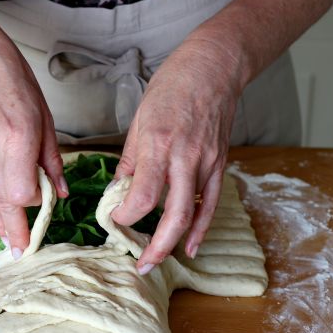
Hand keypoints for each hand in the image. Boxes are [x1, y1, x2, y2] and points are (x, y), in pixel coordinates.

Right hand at [0, 19, 67, 257]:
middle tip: (22, 252)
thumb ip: (51, 158)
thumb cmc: (10, 78)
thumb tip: (62, 192)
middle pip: (3, 204)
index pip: (26, 192)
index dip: (37, 203)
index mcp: (16, 139)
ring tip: (6, 243)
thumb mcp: (43, 114)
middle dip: (15, 230)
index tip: (45, 202)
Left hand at [111, 40, 242, 273]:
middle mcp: (184, 157)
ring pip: (193, 214)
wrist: (213, 68)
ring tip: (157, 261)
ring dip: (175, 243)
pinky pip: (211, 203)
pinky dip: (201, 228)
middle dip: (154, 245)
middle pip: (172, 214)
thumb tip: (119, 189)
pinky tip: (190, 246)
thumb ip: (130, 159)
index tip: (113, 219)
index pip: (141, 194)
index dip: (125, 214)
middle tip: (139, 264)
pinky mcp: (220, 164)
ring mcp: (206, 162)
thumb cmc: (172, 87)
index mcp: (157, 143)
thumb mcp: (139, 120)